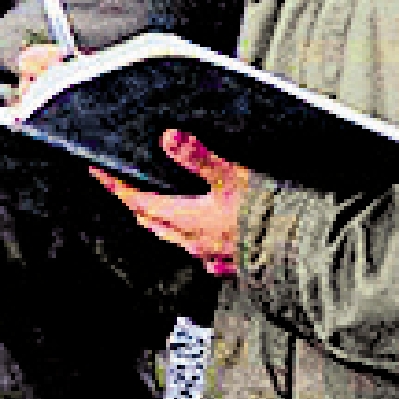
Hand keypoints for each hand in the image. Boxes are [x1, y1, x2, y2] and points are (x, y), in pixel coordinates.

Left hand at [93, 127, 266, 275]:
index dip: (115, 185)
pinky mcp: (233, 260)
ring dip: (160, 221)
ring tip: (154, 207)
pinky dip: (193, 241)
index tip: (97, 171)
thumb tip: (168, 138)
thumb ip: (198, 157)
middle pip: (152, 221)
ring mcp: (213, 253)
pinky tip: (200, 240)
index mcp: (186, 219)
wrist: (301, 249)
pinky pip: (202, 253)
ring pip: (174, 237)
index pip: (138, 201)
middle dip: (134, 202)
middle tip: (122, 185)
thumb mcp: (231, 176)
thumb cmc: (267, 214)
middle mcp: (194, 240)